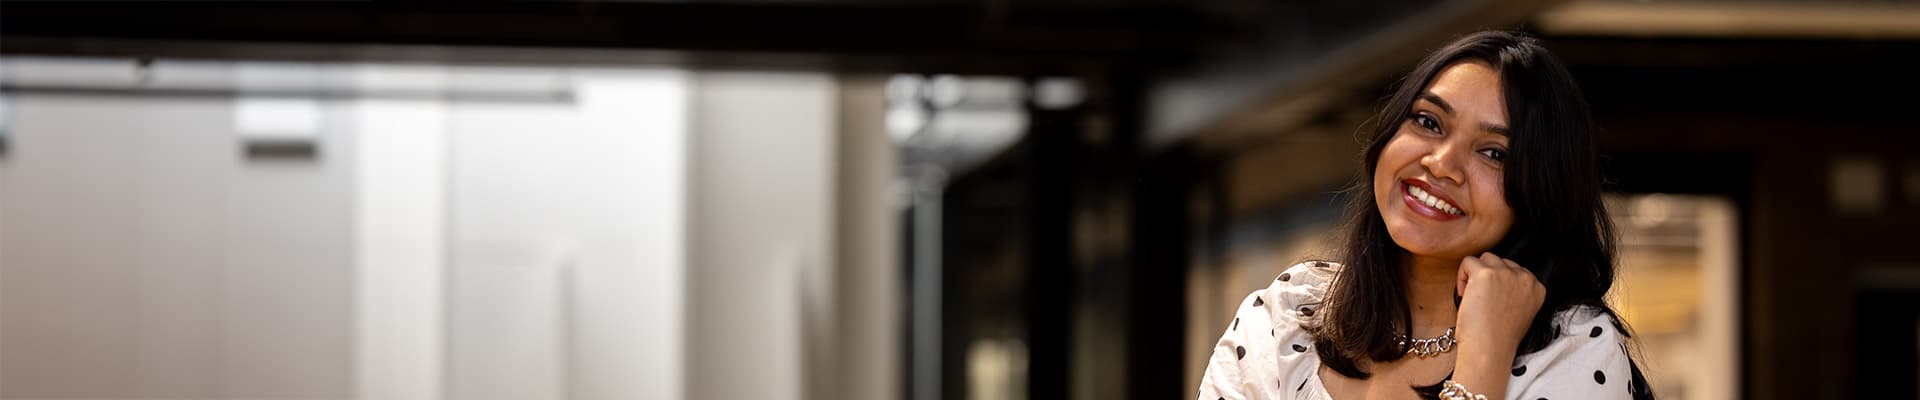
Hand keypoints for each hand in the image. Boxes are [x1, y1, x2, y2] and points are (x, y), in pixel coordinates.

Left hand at [1447, 252, 1546, 399]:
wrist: (1489, 350)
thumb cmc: (1499, 337)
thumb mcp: (1519, 312)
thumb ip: (1516, 293)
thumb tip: (1498, 280)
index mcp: (1538, 288)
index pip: (1515, 270)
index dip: (1499, 283)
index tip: (1492, 301)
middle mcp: (1526, 278)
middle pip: (1500, 261)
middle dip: (1487, 277)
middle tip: (1480, 300)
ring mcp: (1506, 274)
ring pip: (1485, 258)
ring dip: (1474, 274)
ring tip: (1471, 296)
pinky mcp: (1486, 273)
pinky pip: (1468, 261)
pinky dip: (1461, 276)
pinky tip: (1463, 295)